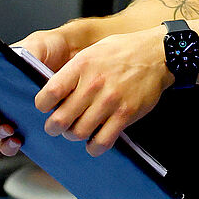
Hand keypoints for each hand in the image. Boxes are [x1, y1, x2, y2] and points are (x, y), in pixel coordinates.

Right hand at [0, 25, 80, 156]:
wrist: (71, 59)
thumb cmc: (46, 50)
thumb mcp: (34, 46)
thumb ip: (20, 56)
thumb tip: (12, 67)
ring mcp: (2, 118)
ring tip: (9, 127)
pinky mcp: (19, 130)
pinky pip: (6, 145)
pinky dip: (8, 146)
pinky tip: (18, 140)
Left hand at [33, 27, 170, 154]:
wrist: (156, 54)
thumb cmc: (121, 52)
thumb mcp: (91, 51)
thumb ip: (72, 71)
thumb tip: (52, 91)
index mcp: (81, 66)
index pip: (49, 93)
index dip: (42, 105)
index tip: (45, 108)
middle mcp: (93, 84)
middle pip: (61, 119)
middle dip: (53, 127)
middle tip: (55, 127)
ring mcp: (110, 101)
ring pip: (79, 132)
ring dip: (73, 136)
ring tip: (76, 131)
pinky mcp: (125, 114)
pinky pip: (103, 140)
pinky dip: (94, 147)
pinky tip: (93, 142)